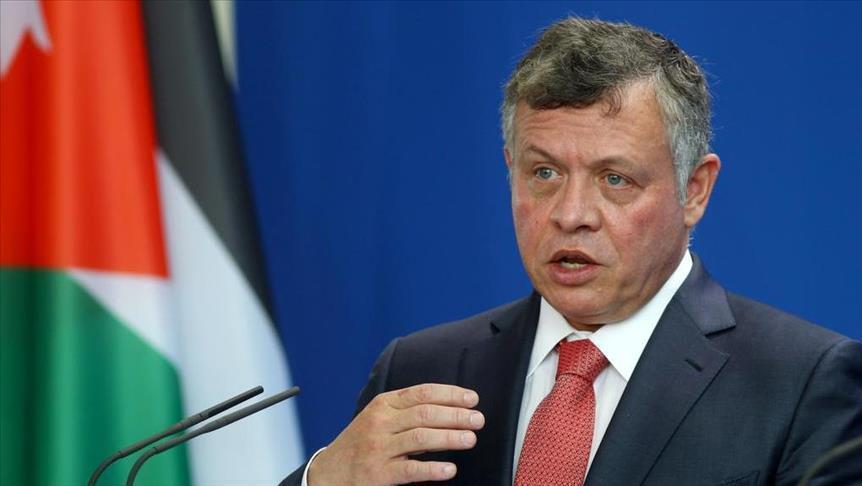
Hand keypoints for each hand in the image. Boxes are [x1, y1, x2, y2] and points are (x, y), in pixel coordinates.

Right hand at [307, 383, 484, 484]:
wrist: (327, 473)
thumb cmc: (360, 444)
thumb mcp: (378, 418)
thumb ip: (407, 411)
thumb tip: (449, 408)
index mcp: (384, 404)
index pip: (422, 393)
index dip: (450, 394)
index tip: (472, 398)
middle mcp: (381, 423)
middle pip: (425, 413)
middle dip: (456, 415)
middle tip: (478, 419)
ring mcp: (379, 448)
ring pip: (421, 438)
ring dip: (450, 437)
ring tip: (471, 439)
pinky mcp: (379, 474)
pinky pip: (411, 470)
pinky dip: (433, 469)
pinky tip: (450, 469)